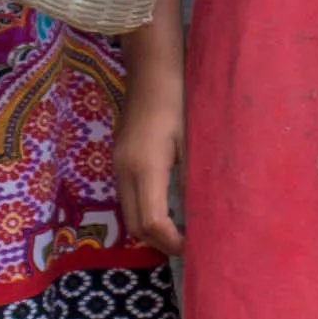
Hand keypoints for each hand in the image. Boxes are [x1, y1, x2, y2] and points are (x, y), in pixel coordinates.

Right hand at [114, 73, 184, 255]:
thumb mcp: (192, 140)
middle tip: (188, 245)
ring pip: (128, 213)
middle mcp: (125, 171)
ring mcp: (118, 165)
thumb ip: (192, 177)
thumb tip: (199, 212)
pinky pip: (127, 197)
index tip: (194, 247)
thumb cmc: (179, 100)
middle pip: (135, 224)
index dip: (171, 241)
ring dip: (151, 229)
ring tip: (180, 231)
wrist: (152, 71)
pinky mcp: (119, 159)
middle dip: (159, 241)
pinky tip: (167, 208)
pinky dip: (144, 211)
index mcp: (145, 167)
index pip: (152, 221)